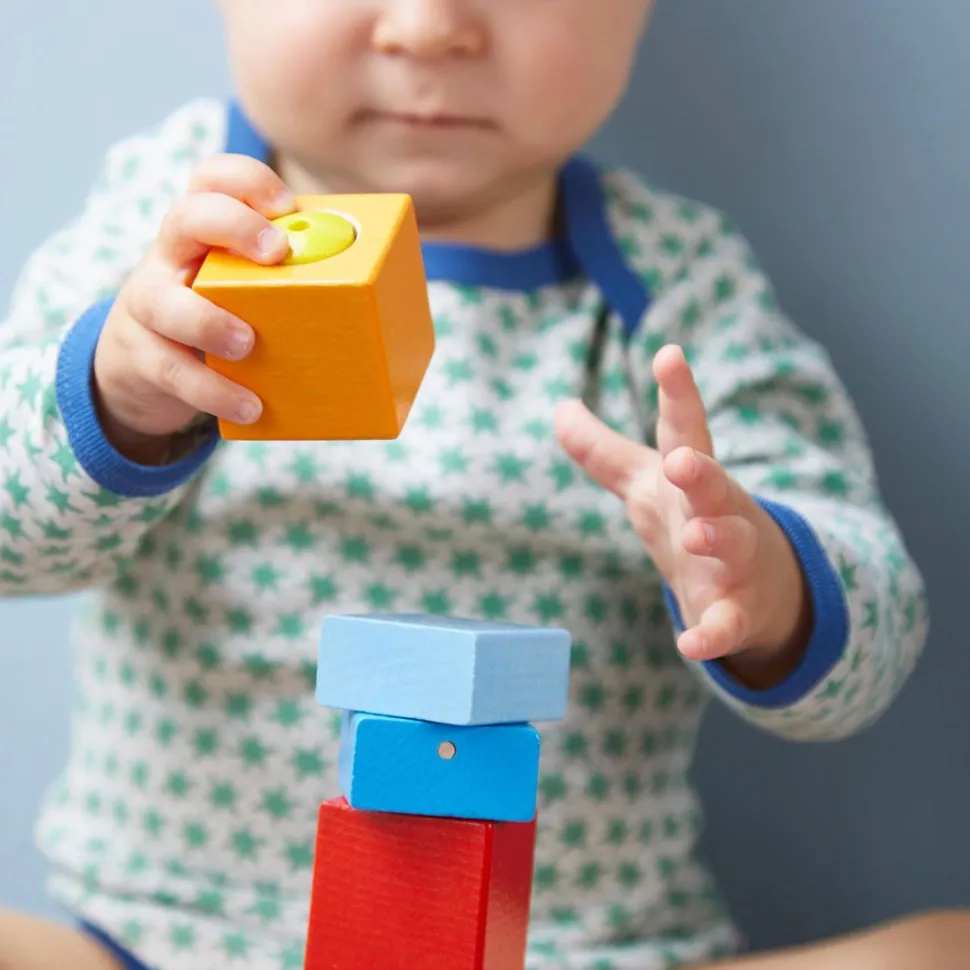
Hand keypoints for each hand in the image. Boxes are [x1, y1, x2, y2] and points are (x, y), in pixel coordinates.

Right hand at [93, 153, 297, 461]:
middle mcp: (171, 256)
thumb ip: (293, 280)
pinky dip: (212, 390)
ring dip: (207, 320)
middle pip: (184, 216)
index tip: (286, 205)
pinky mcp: (143, 356)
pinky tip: (249, 406)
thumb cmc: (221, 315)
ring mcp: (148, 303)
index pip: (211, 178)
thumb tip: (390, 297)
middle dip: (231, 226)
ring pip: (161, 300)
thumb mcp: (246, 287)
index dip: (245, 180)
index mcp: (204, 231)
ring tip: (247, 344)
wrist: (144, 367)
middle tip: (275, 254)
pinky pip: (172, 370)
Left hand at [556, 344, 810, 684]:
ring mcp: (734, 562)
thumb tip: (558, 406)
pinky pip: (727, 624)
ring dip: (715, 538)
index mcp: (692, 478)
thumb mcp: (645, 484)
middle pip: (713, 484)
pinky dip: (712, 635)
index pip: (684, 429)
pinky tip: (690, 645)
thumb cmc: (693, 520)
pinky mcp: (736, 613)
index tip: (668, 355)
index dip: (677, 393)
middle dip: (700, 471)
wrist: (759, 590)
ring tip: (694, 535)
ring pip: (732, 544)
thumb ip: (602, 450)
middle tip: (680, 461)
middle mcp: (718, 511)